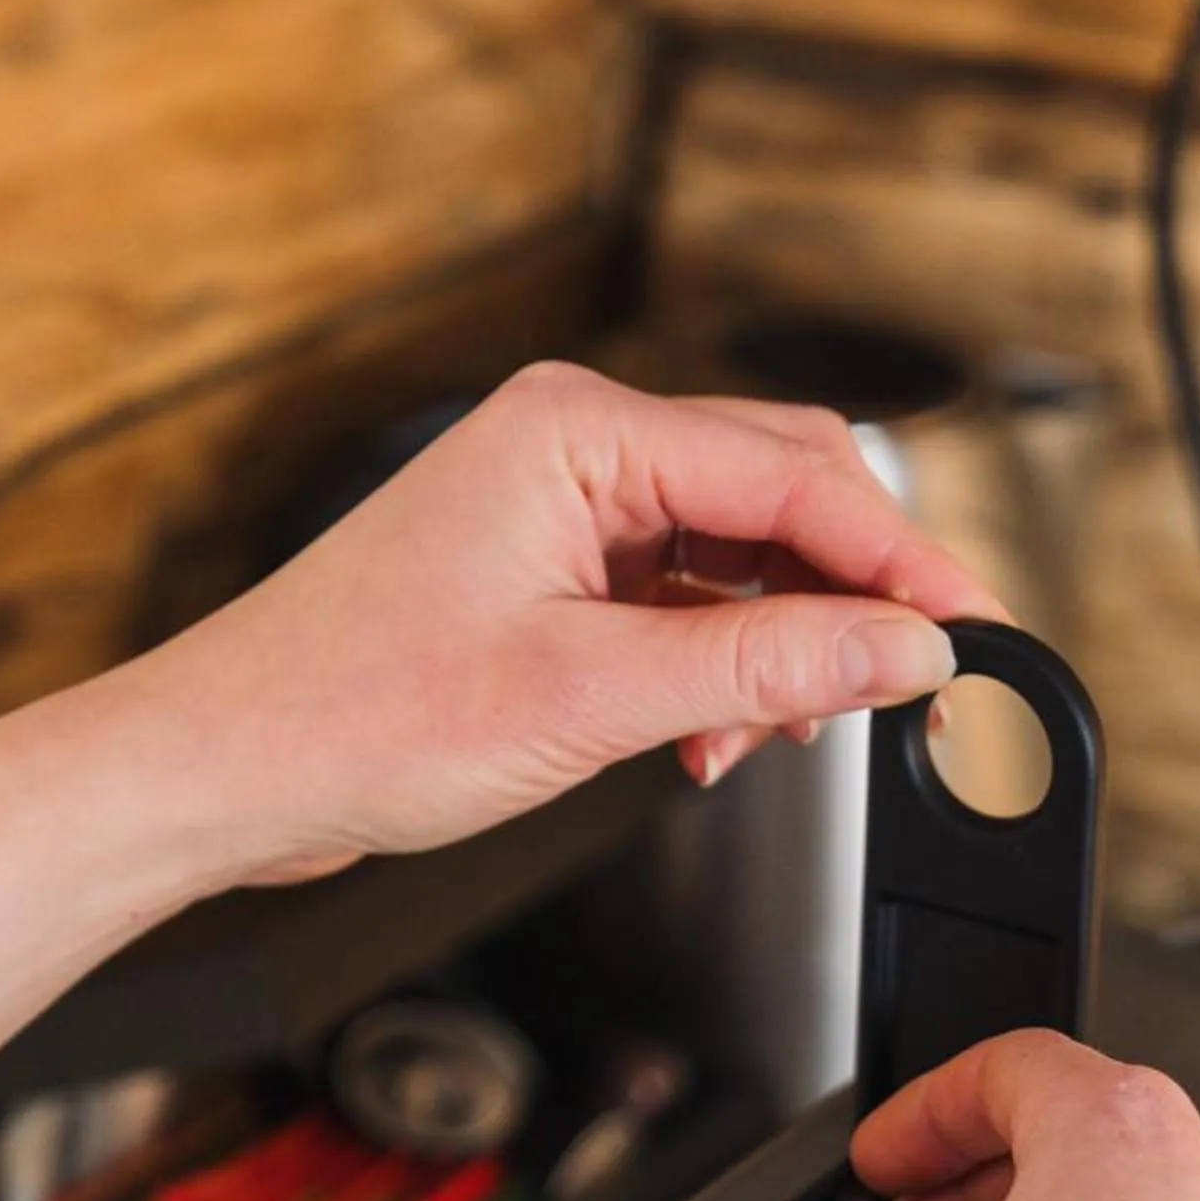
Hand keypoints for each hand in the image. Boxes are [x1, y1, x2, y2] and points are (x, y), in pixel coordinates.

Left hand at [133, 361, 996, 883]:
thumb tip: (901, 649)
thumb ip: (763, 666)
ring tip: (766, 738)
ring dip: (778, 645)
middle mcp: (576, 447)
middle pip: (785, 494)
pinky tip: (711, 739)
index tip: (973, 636)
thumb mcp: (591, 699)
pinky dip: (718, 667)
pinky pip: (682, 598)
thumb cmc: (350, 714)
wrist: (227, 769)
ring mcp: (561, 509)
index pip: (801, 474)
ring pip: (739, 554)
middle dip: (848, 597)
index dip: (904, 563)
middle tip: (900, 690)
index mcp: (581, 431)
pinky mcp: (548, 573)